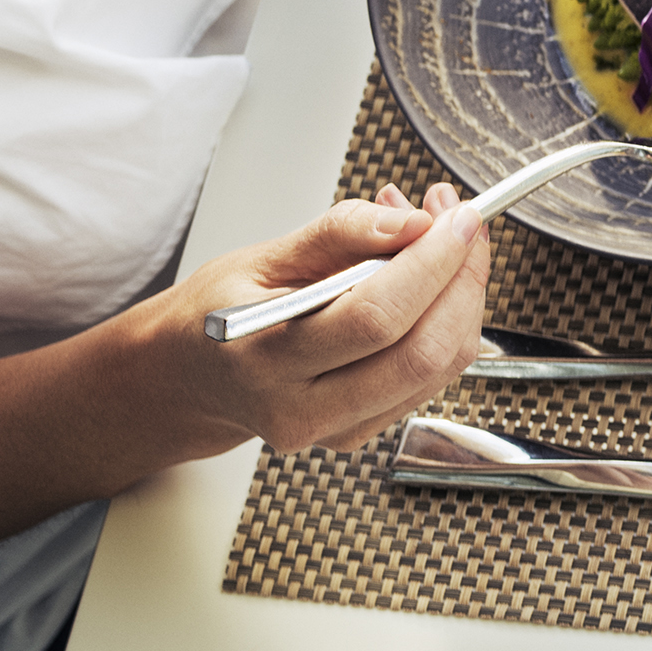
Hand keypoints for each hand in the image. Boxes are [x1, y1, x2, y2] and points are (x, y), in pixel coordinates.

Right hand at [135, 184, 497, 455]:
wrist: (187, 377)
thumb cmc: (217, 312)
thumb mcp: (260, 258)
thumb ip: (338, 234)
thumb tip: (410, 222)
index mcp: (264, 357)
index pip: (375, 316)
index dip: (433, 264)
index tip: (460, 218)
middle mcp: (302, 407)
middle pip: (421, 351)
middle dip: (463, 281)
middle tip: (464, 226)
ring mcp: (335, 429)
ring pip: (440, 368)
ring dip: (463, 298)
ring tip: (446, 243)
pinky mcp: (361, 432)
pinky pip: (433, 379)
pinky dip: (449, 325)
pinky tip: (432, 285)